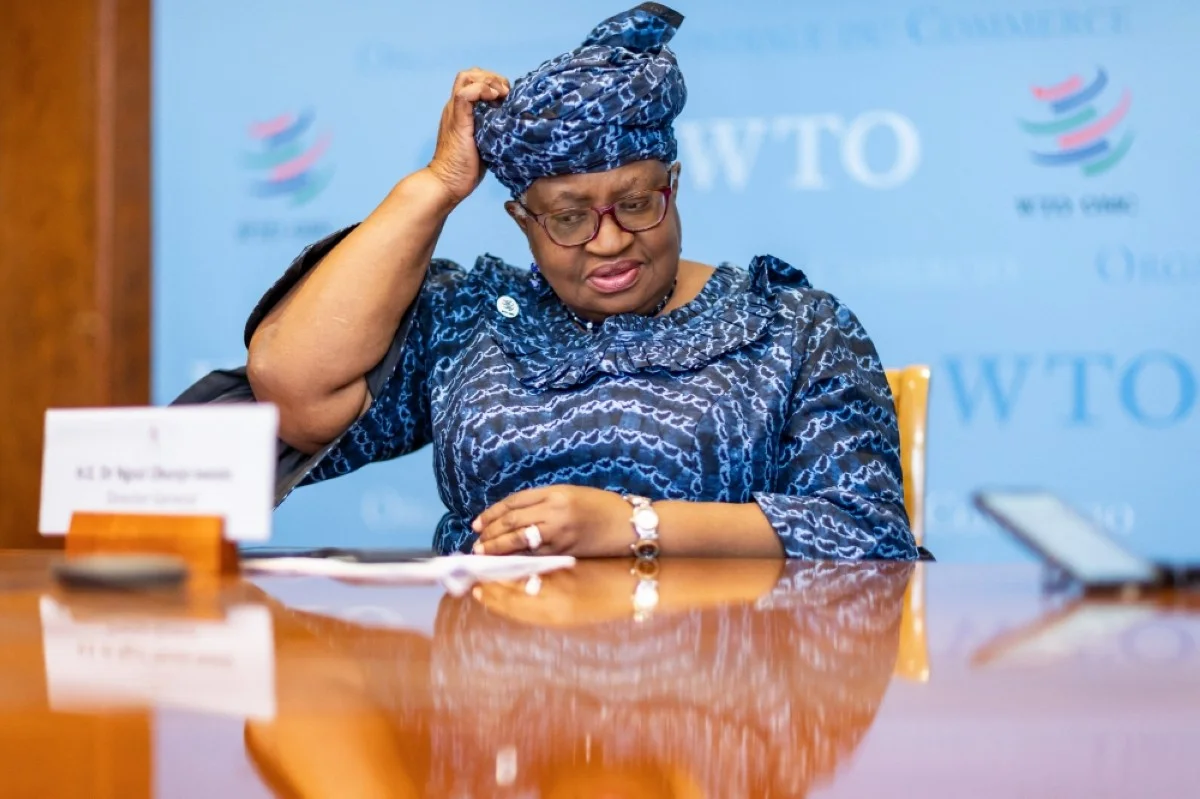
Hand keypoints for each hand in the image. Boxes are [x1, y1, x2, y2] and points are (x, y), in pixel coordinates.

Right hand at [426, 67, 508, 204]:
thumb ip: (492, 130)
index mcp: (461, 112)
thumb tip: (515, 126)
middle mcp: (455, 107)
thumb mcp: (484, 143)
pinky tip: (494, 99)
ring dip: (488, 80)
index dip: (493, 83)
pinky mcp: (457, 121)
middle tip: (506, 93)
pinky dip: (481, 89)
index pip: (474, 82)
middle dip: (492, 77)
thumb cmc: (466, 169)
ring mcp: (454, 112)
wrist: (447, 183)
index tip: (508, 96)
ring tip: (502, 94)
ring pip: (467, 77)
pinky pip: (465, 94)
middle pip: (470, 74)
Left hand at [471, 485, 632, 556]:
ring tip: (483, 552)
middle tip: (476, 542)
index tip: (476, 523)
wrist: (629, 525)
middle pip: (513, 521)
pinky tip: (505, 562)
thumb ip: (544, 502)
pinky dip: (516, 559)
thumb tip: (513, 515)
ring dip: (498, 547)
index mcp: (556, 493)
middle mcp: (555, 512)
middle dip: (491, 532)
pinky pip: (534, 556)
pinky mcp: (566, 552)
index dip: (492, 513)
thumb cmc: (602, 506)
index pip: (514, 503)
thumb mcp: (571, 493)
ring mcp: (560, 533)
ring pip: (519, 541)